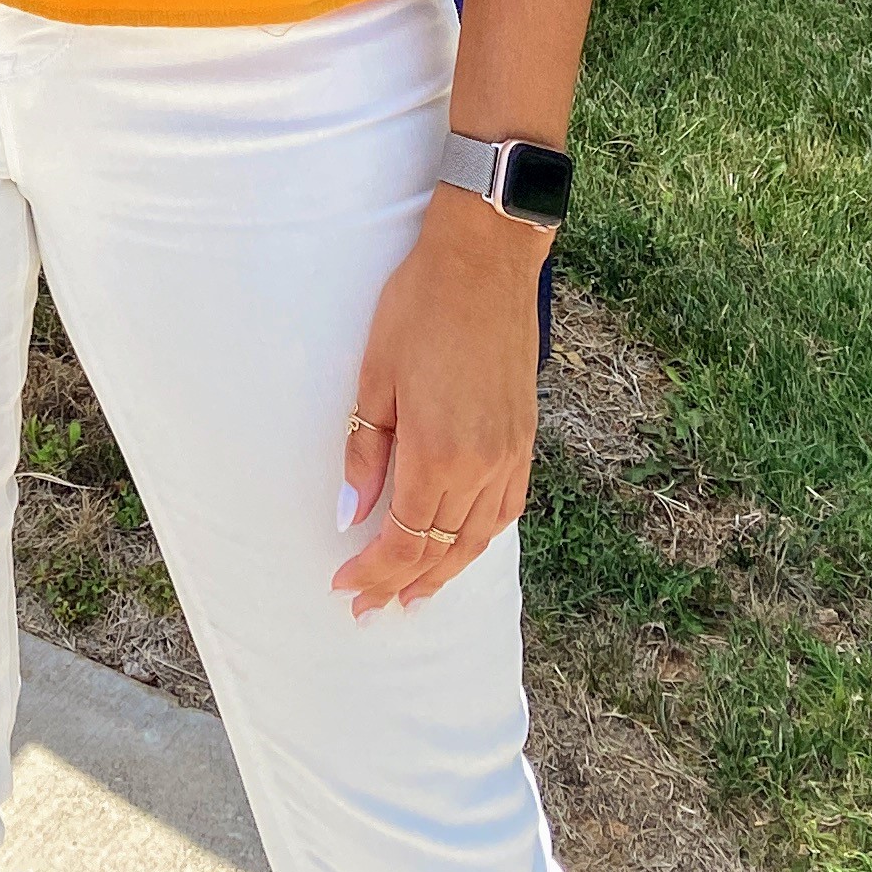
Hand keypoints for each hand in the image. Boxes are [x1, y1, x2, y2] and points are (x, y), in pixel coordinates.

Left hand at [331, 187, 544, 615]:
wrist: (485, 263)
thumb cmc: (420, 308)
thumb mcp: (376, 376)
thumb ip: (365, 451)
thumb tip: (351, 516)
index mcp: (439, 453)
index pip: (405, 540)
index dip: (375, 572)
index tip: (346, 589)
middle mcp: (482, 466)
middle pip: (443, 550)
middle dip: (404, 584)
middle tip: (372, 608)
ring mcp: (510, 455)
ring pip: (479, 538)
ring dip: (446, 571)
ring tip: (414, 592)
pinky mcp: (525, 438)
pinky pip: (506, 510)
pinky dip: (480, 538)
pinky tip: (463, 542)